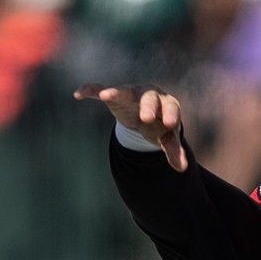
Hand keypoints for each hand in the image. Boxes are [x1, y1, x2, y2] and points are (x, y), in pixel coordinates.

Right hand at [73, 83, 187, 171]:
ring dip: (115, 92)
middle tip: (146, 118)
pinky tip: (78, 94)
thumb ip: (174, 151)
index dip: (171, 115)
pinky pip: (100, 90)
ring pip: (125, 91)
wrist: (147, 113)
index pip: (172, 107)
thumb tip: (182, 169)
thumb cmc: (160, 125)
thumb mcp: (166, 138)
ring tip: (106, 95)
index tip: (169, 124)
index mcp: (167, 104)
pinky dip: (90, 90)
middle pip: (150, 98)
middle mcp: (150, 95)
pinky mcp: (114, 97)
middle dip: (148, 107)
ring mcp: (131, 94)